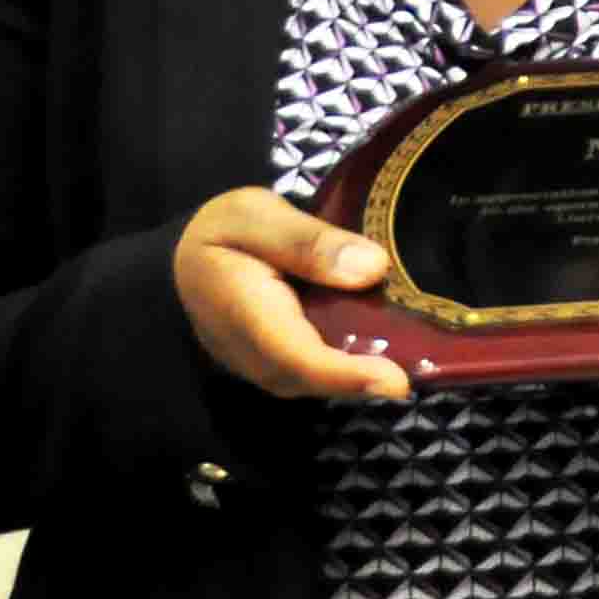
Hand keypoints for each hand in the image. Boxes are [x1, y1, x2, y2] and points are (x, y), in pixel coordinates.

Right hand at [173, 187, 409, 400]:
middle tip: (420, 369)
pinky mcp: (271, 365)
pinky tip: (382, 351)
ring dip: (358, 379)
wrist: (179, 263)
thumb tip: (371, 268)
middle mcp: (250, 352)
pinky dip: (345, 370)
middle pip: (309, 379)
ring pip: (311, 384)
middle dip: (362, 381)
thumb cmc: (221, 231)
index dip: (346, 373)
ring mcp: (258, 365)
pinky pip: (309, 375)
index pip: (296, 356)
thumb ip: (309, 241)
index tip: (396, 380)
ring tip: (409, 360)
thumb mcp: (256, 215)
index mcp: (243, 311)